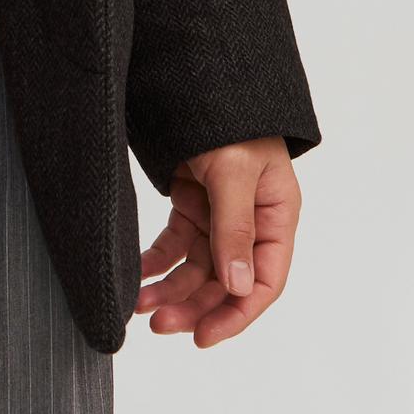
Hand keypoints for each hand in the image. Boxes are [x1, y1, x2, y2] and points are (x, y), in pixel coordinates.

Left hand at [135, 135, 300, 346]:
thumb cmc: (230, 118)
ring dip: (170, 289)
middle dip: (193, 305)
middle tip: (159, 324)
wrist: (195, 76)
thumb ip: (235, 228)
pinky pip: (175, 245)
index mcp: (276, 215)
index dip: (237, 314)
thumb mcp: (235, 170)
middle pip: (226, 281)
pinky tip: (137, 276)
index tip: (204, 337)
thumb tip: (239, 286)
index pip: (265, 280)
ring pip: (198, 269)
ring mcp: (219, 214)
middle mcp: (251, 221)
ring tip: (139, 306)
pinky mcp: (192, 204)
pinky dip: (156, 262)